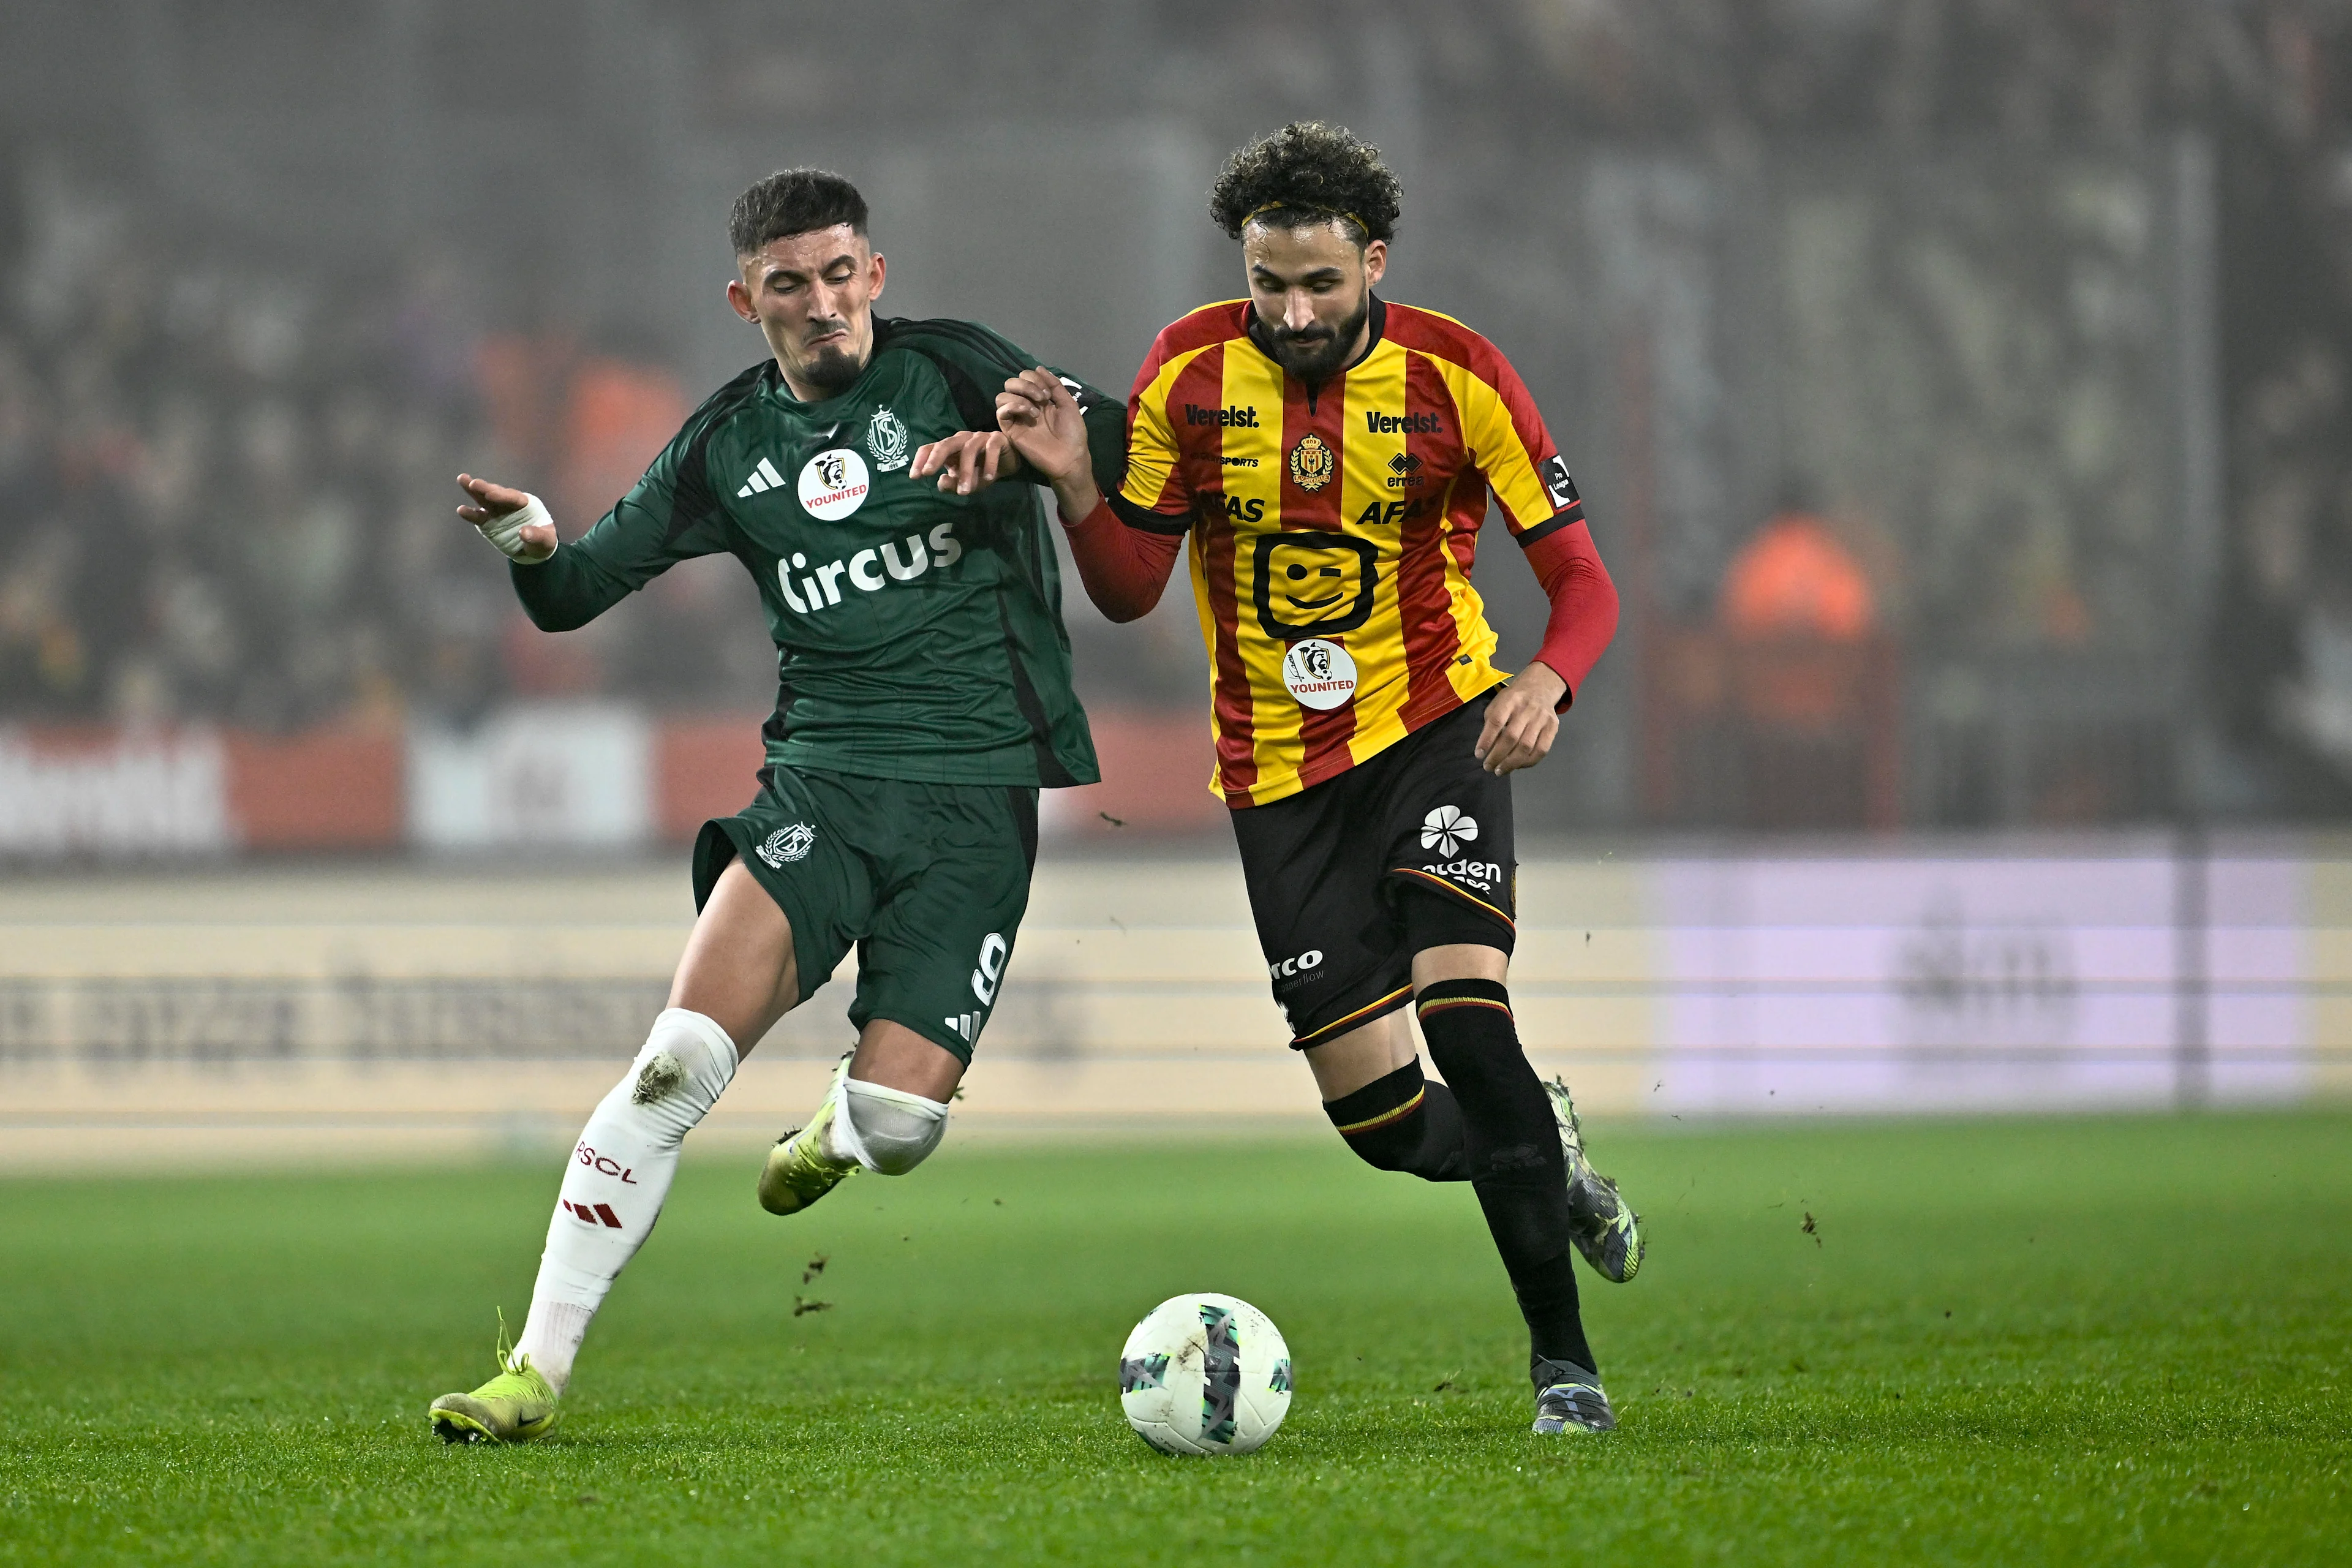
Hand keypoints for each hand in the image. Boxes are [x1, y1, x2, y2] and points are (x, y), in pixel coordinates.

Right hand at [455, 474, 554, 562]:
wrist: (533, 550)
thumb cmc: (543, 541)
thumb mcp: (546, 540)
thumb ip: (537, 536)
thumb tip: (524, 533)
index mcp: (526, 504)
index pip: (513, 497)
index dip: (501, 495)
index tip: (490, 493)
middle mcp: (509, 504)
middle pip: (497, 494)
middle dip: (485, 488)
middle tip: (472, 483)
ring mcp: (497, 511)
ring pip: (484, 499)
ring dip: (473, 490)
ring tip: (462, 479)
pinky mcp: (488, 522)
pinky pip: (478, 517)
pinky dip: (470, 514)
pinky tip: (461, 510)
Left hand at [909, 430, 1022, 495]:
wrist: (1008, 463)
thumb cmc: (982, 471)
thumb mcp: (965, 483)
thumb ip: (952, 485)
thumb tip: (941, 481)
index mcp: (949, 448)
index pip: (930, 448)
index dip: (921, 460)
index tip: (914, 477)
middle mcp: (961, 439)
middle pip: (945, 444)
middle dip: (935, 458)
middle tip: (928, 473)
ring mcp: (979, 437)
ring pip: (968, 450)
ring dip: (966, 471)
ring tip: (964, 492)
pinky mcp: (997, 439)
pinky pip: (991, 449)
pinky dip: (989, 463)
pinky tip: (988, 478)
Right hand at [995, 368, 1099, 517]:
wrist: (1070, 457)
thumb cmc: (1072, 433)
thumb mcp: (1068, 403)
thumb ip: (1055, 385)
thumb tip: (1039, 367)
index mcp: (1039, 399)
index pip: (1025, 377)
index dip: (1035, 378)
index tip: (1049, 393)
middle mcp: (1025, 405)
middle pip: (1011, 383)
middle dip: (1026, 384)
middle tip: (1043, 397)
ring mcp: (1017, 418)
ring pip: (1002, 395)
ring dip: (1020, 395)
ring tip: (1036, 409)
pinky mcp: (1010, 430)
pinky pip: (1001, 412)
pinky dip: (1013, 406)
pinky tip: (1029, 412)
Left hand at [1475, 663, 1566, 774]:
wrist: (1540, 687)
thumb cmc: (1514, 699)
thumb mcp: (1498, 703)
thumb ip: (1492, 723)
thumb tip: (1487, 748)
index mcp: (1509, 700)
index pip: (1496, 721)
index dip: (1486, 740)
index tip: (1479, 755)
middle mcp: (1527, 708)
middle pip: (1511, 737)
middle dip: (1497, 756)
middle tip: (1488, 767)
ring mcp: (1541, 718)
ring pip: (1526, 746)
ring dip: (1511, 763)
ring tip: (1500, 770)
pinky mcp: (1553, 727)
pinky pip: (1541, 750)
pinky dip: (1528, 762)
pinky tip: (1518, 766)